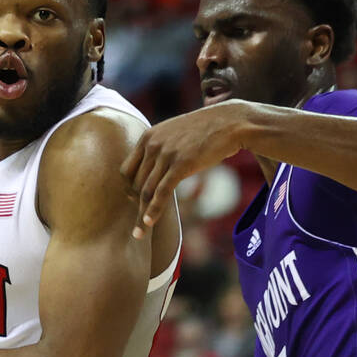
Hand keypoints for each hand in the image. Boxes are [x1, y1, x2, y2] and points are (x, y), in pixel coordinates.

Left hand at [121, 101, 249, 238]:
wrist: (230, 122)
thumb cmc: (205, 131)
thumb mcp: (175, 135)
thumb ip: (162, 149)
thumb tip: (156, 169)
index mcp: (147, 137)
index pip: (126, 170)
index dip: (128, 190)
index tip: (133, 203)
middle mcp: (152, 145)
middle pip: (135, 184)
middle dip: (135, 207)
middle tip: (137, 225)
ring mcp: (166, 154)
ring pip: (146, 191)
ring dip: (141, 215)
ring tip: (139, 234)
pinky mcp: (181, 164)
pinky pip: (162, 192)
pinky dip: (154, 210)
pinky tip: (149, 224)